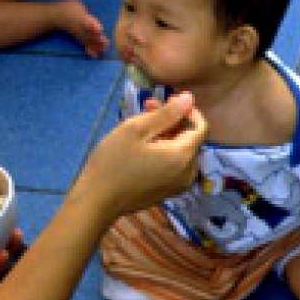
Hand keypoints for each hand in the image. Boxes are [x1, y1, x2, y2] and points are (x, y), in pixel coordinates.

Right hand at [73, 91, 207, 218]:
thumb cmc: (113, 162)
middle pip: (191, 139)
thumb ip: (166, 114)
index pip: (201, 127)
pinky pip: (175, 164)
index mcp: (183, 156)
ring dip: (167, 134)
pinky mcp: (169, 191)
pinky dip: (164, 150)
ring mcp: (180, 184)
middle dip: (174, 120)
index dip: (187, 110)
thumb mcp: (136, 130)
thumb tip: (189, 98)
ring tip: (142, 123)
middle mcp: (189, 172)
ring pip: (182, 151)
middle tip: (148, 107)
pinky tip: (143, 144)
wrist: (97, 202)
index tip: (166, 100)